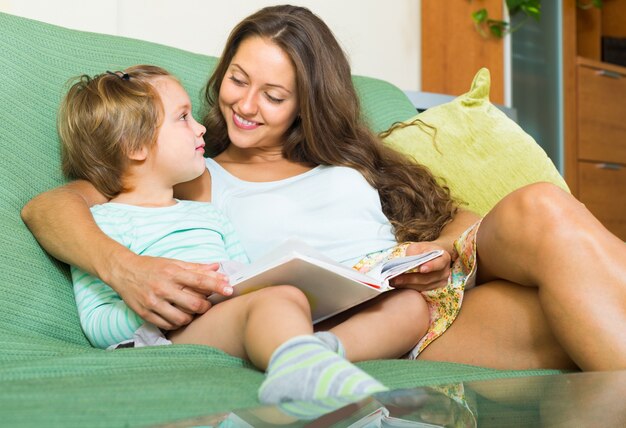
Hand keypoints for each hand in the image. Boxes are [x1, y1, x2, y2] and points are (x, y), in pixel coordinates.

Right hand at [105, 252, 232, 329]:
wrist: (123, 271)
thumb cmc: (152, 266)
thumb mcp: (173, 263)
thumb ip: (196, 267)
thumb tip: (217, 268)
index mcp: (172, 273)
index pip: (200, 280)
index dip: (217, 286)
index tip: (229, 290)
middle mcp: (163, 288)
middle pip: (194, 303)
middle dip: (205, 306)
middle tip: (207, 305)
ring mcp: (153, 302)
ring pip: (182, 318)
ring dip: (191, 317)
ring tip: (192, 312)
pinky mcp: (145, 313)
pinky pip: (167, 325)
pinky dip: (177, 323)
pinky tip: (179, 317)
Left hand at [390, 242, 450, 290]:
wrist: (433, 256)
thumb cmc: (425, 250)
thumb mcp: (419, 245)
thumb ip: (414, 251)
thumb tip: (408, 260)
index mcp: (444, 257)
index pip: (439, 263)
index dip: (431, 266)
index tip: (421, 269)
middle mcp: (445, 272)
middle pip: (427, 278)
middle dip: (409, 279)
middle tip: (395, 279)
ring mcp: (441, 282)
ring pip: (423, 286)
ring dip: (407, 285)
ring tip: (393, 282)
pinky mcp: (435, 288)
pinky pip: (421, 290)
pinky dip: (409, 287)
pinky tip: (398, 285)